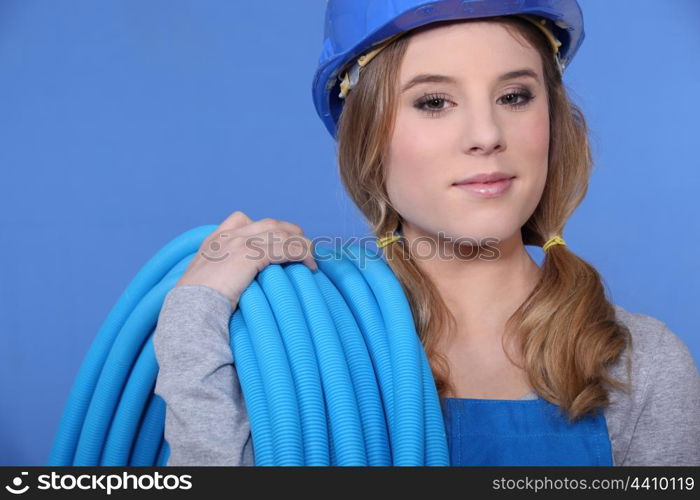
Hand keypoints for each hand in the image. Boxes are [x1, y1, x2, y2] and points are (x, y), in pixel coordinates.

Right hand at [174, 211, 317, 307]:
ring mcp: (239, 243)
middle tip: (303, 248)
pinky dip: (302, 254)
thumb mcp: (202, 284)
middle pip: (269, 224)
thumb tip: (237, 286)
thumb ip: (219, 276)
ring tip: (312, 258)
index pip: (241, 220)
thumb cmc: (195, 307)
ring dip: (301, 244)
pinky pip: (286, 248)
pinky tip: (309, 265)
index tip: (278, 241)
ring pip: (282, 234)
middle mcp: (228, 237)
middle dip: (290, 233)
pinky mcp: (251, 255)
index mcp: (214, 241)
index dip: (265, 228)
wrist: (189, 311)